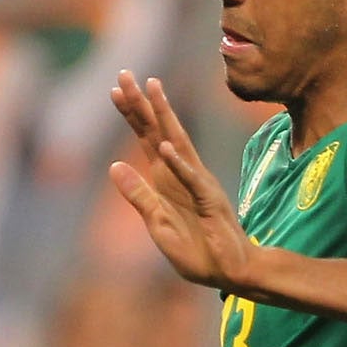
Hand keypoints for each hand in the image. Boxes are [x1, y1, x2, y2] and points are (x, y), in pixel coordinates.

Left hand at [108, 75, 254, 292]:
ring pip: (178, 144)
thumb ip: (138, 196)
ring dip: (164, 117)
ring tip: (151, 89)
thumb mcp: (157, 224)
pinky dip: (179, 164)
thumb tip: (114, 165)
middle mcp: (182, 174)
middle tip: (125, 74)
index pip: (147, 139)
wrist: (232, 272)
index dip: (132, 114)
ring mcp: (198, 185)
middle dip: (142, 104)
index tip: (115, 89)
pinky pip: (192, 180)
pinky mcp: (210, 202)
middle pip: (159, 132)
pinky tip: (164, 147)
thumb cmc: (197, 250)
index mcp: (167, 180)